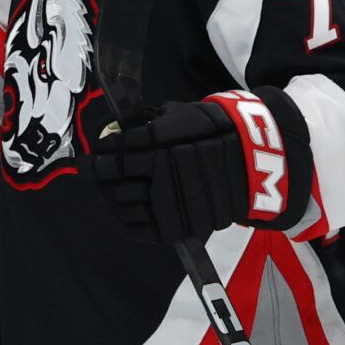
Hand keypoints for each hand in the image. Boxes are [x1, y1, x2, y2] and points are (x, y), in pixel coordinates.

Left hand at [86, 91, 313, 243]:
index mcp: (159, 145)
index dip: (99, 157)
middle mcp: (161, 175)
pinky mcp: (178, 227)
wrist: (252, 162)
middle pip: (113, 183)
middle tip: (94, 174)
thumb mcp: (177, 114)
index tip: (92, 158)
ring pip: (122, 207)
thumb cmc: (211, 131)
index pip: (114, 156)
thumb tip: (113, 133)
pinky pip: (138, 230)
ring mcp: (170, 204)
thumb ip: (144, 124)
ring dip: (111, 199)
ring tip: (110, 192)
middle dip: (100, 178)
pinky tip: (125, 211)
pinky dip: (126, 221)